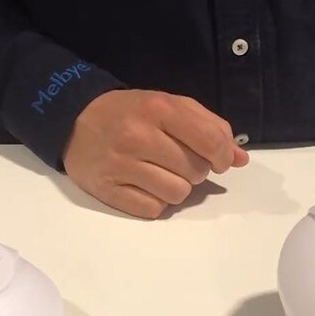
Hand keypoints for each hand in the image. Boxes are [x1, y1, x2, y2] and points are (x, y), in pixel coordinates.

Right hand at [63, 89, 248, 218]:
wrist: (74, 120)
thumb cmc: (131, 112)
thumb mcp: (169, 106)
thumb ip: (209, 127)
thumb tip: (240, 159)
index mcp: (158, 109)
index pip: (210, 141)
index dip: (222, 156)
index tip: (218, 161)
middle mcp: (138, 136)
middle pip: (196, 172)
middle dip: (196, 170)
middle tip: (178, 160)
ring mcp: (120, 165)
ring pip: (177, 194)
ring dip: (177, 188)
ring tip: (161, 173)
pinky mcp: (107, 191)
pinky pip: (153, 210)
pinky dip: (155, 201)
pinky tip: (144, 185)